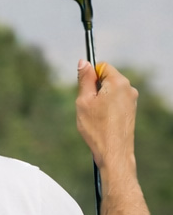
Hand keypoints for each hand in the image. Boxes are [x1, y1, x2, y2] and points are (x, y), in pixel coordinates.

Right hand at [76, 59, 138, 176]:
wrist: (114, 152)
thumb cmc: (97, 128)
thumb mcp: (84, 102)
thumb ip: (85, 80)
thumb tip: (84, 62)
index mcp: (118, 82)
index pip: (102, 67)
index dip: (90, 76)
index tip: (83, 90)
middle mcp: (129, 88)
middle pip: (107, 79)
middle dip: (95, 89)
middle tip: (87, 107)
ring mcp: (132, 100)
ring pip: (111, 92)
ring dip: (100, 101)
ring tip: (95, 118)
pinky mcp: (131, 110)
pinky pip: (115, 102)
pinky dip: (106, 109)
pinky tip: (102, 123)